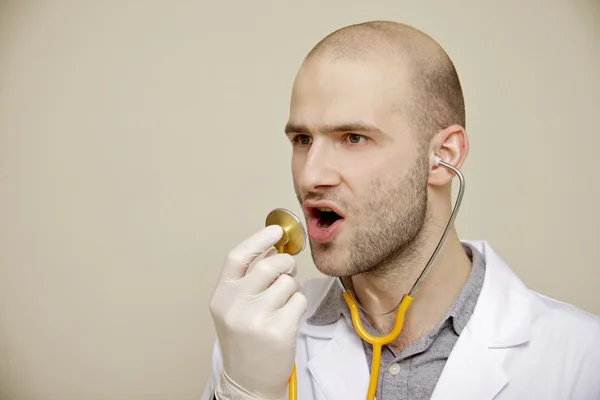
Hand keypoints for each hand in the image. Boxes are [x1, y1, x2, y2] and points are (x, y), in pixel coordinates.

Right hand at [209, 225, 306, 399]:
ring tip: (283, 303)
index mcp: (221, 296)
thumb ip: (248, 280)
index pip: (238, 257)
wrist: (248, 381)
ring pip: (287, 282)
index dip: (259, 240)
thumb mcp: (234, 308)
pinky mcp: (278, 331)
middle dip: (285, 262)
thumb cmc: (244, 341)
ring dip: (291, 287)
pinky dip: (298, 305)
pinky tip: (288, 317)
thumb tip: (273, 249)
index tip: (276, 230)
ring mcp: (256, 319)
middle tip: (288, 268)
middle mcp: (235, 306)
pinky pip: (299, 301)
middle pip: (269, 265)